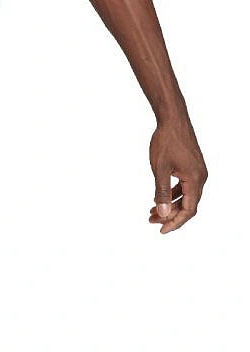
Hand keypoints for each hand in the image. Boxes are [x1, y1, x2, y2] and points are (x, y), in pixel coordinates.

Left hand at [149, 116, 206, 233]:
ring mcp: (197, 172)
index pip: (188, 210)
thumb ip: (161, 193)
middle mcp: (200, 177)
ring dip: (169, 207)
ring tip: (150, 214)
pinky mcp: (191, 167)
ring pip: (185, 197)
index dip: (175, 223)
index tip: (161, 231)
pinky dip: (172, 196)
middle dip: (170, 217)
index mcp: (195, 179)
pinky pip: (184, 188)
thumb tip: (162, 214)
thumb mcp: (160, 170)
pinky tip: (157, 200)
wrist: (172, 120)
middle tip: (151, 223)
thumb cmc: (166, 142)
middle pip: (188, 206)